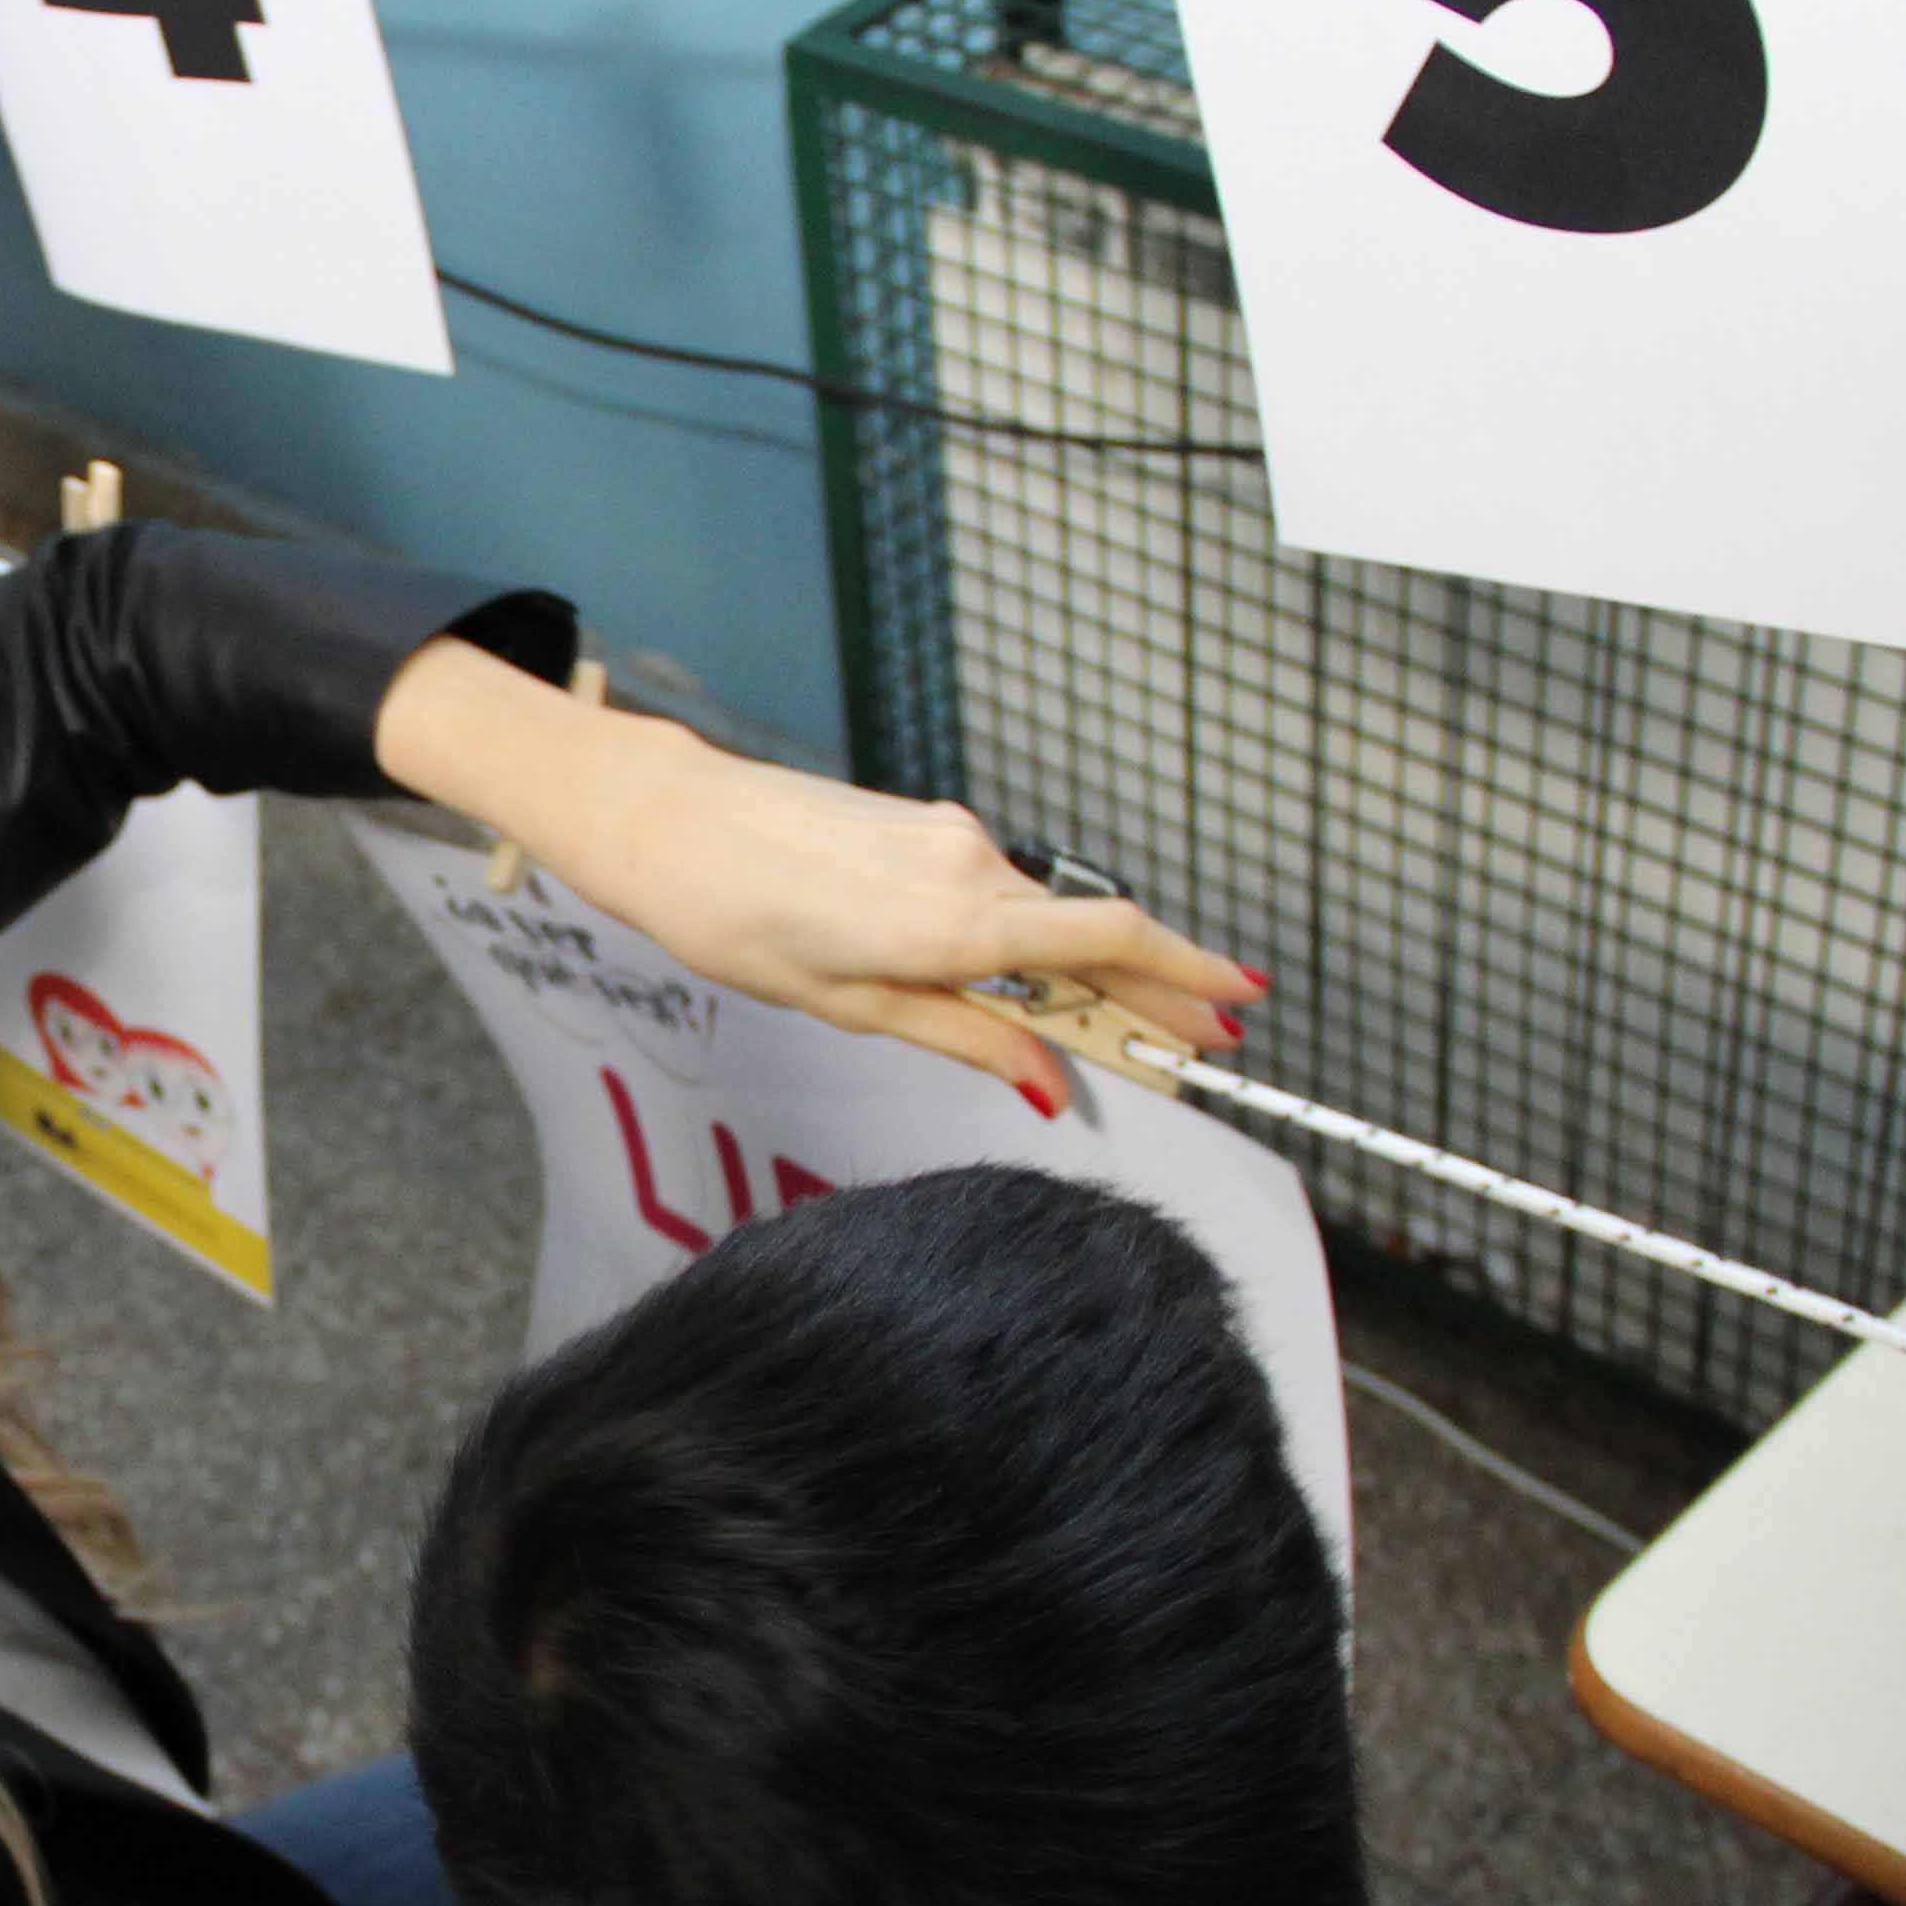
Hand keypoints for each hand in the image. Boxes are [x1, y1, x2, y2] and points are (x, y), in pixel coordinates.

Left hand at [371, 645, 1258, 1115]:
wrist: (667, 824)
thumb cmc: (735, 921)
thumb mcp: (849, 1005)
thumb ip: (961, 1035)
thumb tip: (1045, 1082)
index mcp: (954, 923)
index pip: (1111, 941)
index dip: (1187, 977)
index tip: (1238, 1008)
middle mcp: (969, 867)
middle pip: (1097, 932)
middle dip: (1156, 989)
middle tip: (1202, 1039)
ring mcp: (950, 836)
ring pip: (1046, 914)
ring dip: (1087, 969)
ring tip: (1118, 1032)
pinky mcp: (924, 823)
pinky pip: (1000, 891)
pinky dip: (1029, 936)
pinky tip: (1025, 979)